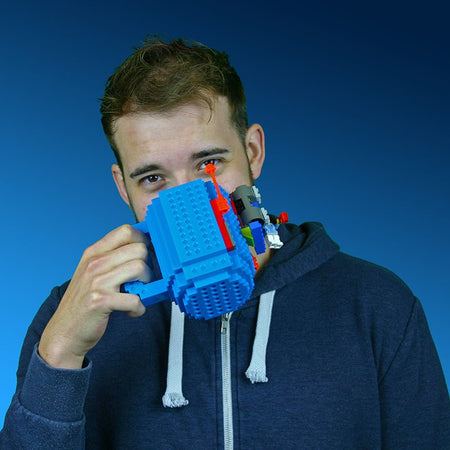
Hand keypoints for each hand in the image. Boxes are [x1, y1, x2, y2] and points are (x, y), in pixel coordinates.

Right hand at [38, 224, 150, 368]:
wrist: (63, 332)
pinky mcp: (100, 301)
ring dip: (146, 285)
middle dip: (148, 266)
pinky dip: (139, 308)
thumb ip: (113, 258)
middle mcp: (94, 263)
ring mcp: (96, 282)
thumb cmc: (83, 303)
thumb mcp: (93, 273)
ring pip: (139, 268)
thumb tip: (143, 248)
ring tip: (137, 295)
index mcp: (93, 253)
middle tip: (141, 281)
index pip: (126, 231)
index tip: (146, 255)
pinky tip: (132, 312)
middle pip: (139, 249)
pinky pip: (135, 298)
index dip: (143, 240)